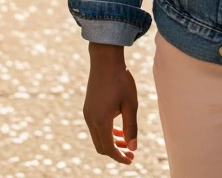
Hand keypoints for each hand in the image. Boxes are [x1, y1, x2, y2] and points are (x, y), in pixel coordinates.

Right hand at [83, 43, 138, 163]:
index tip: (131, 160)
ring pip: (98, 137)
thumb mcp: (130, 104)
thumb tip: (133, 148)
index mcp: (101, 120)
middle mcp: (91, 119)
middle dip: (115, 152)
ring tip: (126, 143)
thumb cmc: (121, 80)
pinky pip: (96, 127)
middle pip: (101, 146)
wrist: (105, 60)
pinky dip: (106, 133)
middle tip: (130, 154)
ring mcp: (88, 114)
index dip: (119, 157)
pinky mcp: (88, 108)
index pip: (108, 148)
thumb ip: (131, 127)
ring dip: (111, 143)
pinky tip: (118, 130)